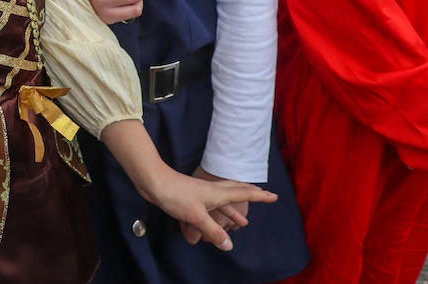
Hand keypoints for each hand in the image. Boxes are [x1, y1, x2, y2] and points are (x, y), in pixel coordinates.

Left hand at [140, 166, 275, 250]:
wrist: (153, 181)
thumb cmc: (176, 194)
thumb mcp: (197, 216)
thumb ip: (213, 231)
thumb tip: (229, 246)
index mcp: (218, 193)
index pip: (244, 193)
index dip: (259, 196)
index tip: (274, 196)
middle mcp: (212, 191)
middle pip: (236, 191)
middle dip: (249, 195)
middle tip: (262, 196)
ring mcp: (201, 193)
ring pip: (223, 200)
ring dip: (233, 210)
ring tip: (242, 222)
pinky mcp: (191, 197)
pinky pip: (211, 205)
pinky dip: (217, 213)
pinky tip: (213, 219)